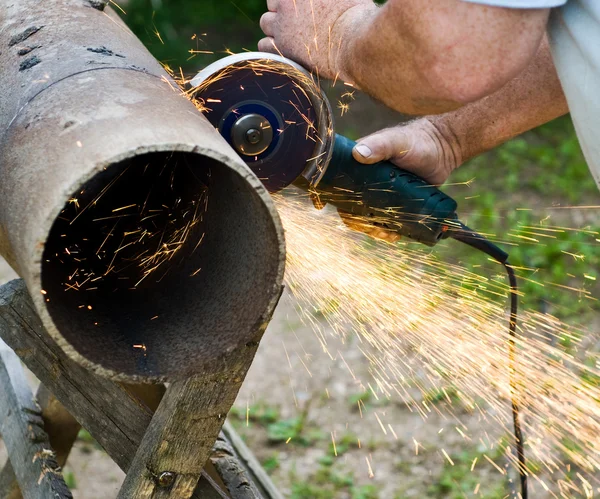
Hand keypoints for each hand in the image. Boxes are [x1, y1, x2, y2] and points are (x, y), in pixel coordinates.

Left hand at [259, 0, 376, 80]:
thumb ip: (334, 0)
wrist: (355, 42)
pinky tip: (283, 51)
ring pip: (266, 22)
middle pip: (272, 3)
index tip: (300, 9)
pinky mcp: (282, 46)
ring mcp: (283, 23)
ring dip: (275, 28)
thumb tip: (334, 2)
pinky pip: (263, 46)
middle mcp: (288, 2)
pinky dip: (270, 47)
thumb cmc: (359, 18)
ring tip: (290, 38)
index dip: (291, 2)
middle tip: (296, 23)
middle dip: (282, 11)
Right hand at [338, 118, 461, 241]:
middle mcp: (365, 182)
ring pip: (370, 216)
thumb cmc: (416, 140)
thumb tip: (358, 154)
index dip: (339, 202)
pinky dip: (389, 229)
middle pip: (353, 207)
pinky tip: (396, 234)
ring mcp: (381, 193)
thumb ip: (379, 145)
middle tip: (375, 228)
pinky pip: (387, 219)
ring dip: (375, 229)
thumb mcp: (396, 142)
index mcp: (358, 166)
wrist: (443, 148)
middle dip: (361, 222)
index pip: (340, 187)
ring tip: (388, 234)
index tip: (341, 212)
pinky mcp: (396, 202)